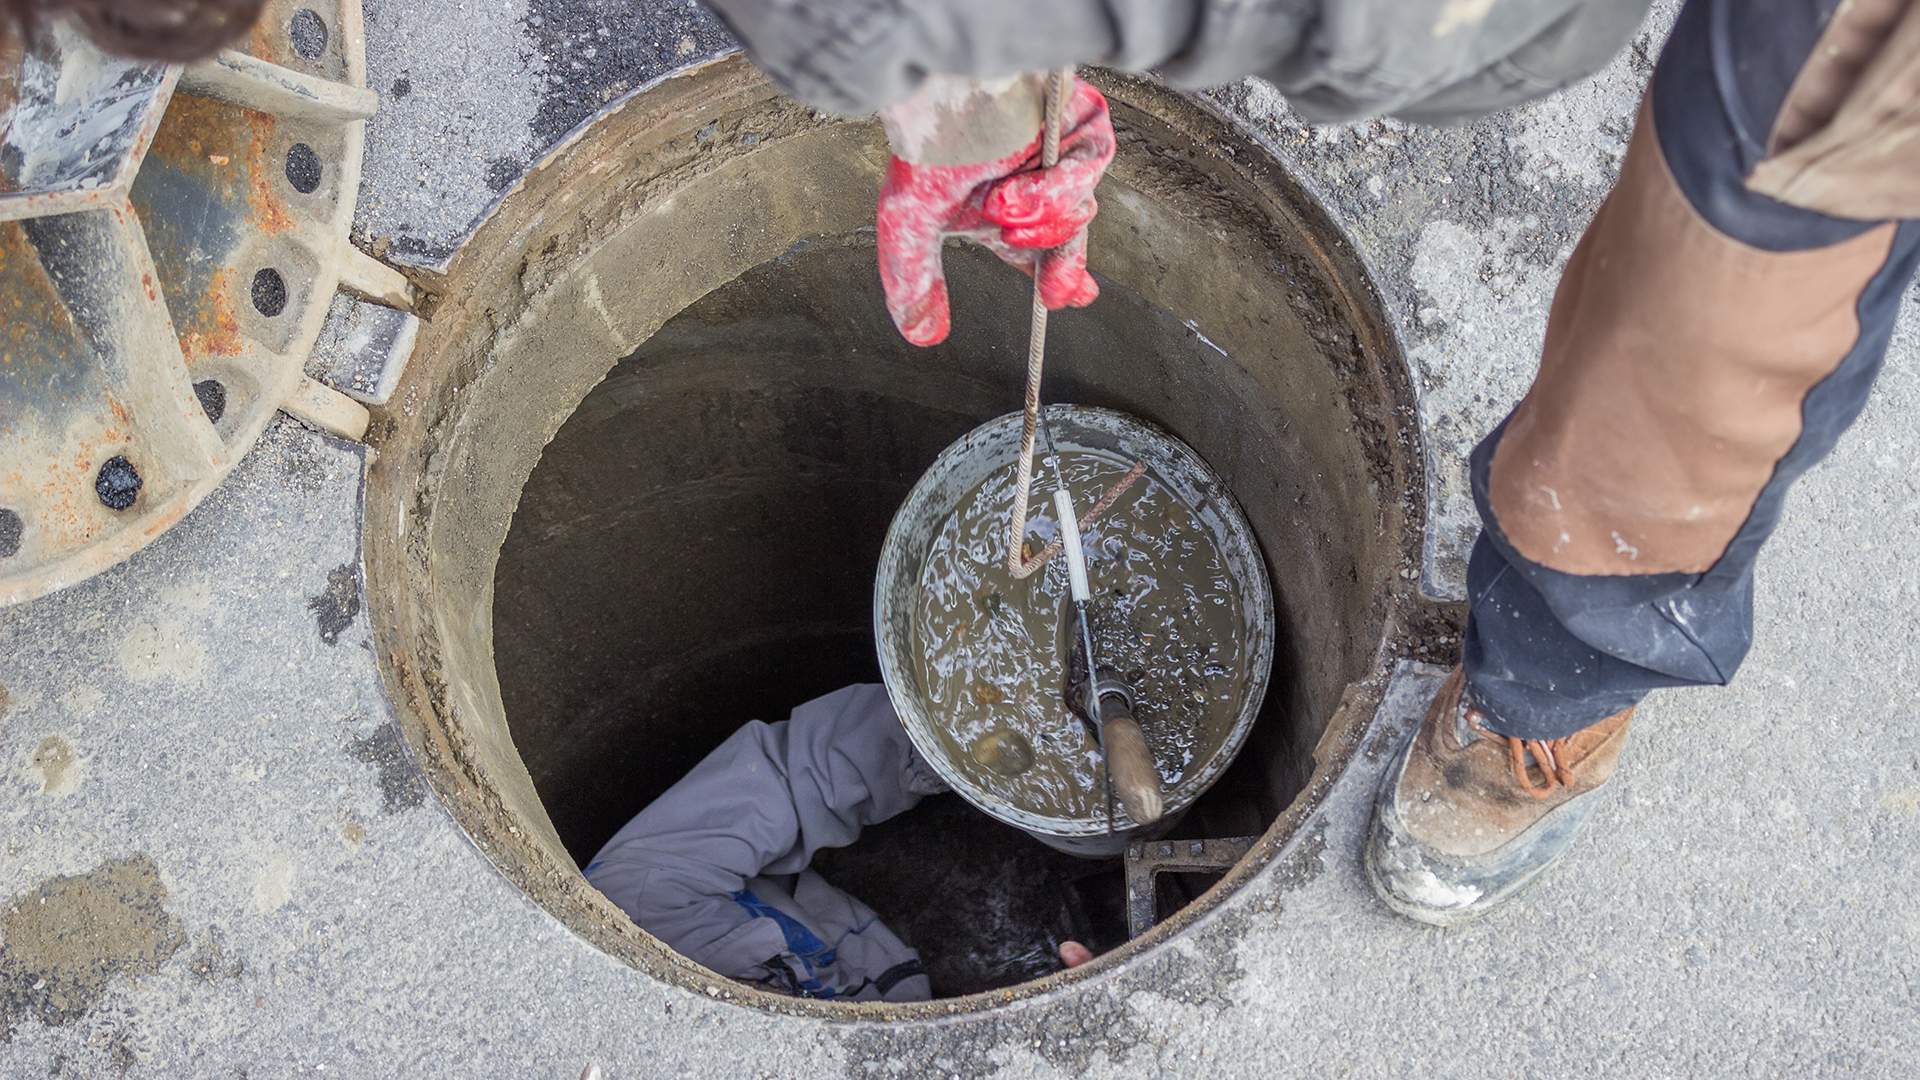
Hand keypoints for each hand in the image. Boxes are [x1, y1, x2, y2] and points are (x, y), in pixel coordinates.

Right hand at [876, 78, 1115, 346]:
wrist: (942, 85)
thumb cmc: (923, 133)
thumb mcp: (909, 222)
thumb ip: (915, 280)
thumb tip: (921, 335)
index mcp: (997, 203)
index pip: (1036, 249)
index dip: (1058, 277)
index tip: (1074, 297)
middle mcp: (1031, 177)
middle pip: (1067, 238)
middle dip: (1062, 268)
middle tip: (1057, 292)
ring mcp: (1058, 149)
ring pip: (1079, 209)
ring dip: (1040, 221)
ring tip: (1000, 207)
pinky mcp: (1080, 120)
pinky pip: (1088, 171)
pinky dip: (1053, 190)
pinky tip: (1015, 190)